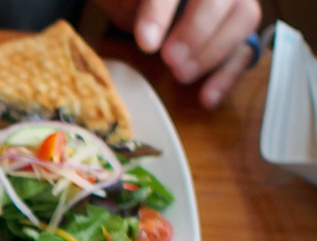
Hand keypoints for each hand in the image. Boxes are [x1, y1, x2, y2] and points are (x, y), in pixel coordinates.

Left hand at [97, 0, 261, 106]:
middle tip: (170, 59)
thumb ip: (130, 5)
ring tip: (181, 74)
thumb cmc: (134, 1)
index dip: (161, 12)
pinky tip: (206, 97)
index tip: (146, 44)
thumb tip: (145, 34)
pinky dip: (228, 75)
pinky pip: (246, 50)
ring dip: (214, 50)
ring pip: (245, 17)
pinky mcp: (238, 34)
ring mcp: (234, 4)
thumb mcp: (126, 0)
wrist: (144, 11)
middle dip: (196, 30)